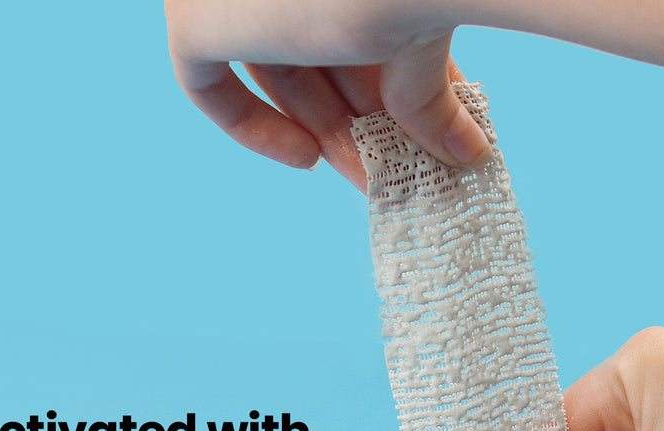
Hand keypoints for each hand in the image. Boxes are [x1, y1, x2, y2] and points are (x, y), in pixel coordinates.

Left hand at [164, 0, 490, 189]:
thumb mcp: (419, 39)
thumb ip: (428, 91)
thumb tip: (469, 150)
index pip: (351, 25)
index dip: (382, 77)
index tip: (413, 123)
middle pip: (315, 48)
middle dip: (360, 118)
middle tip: (397, 175)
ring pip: (277, 69)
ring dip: (328, 132)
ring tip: (374, 181)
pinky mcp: (194, 14)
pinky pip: (204, 81)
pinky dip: (252, 127)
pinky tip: (306, 158)